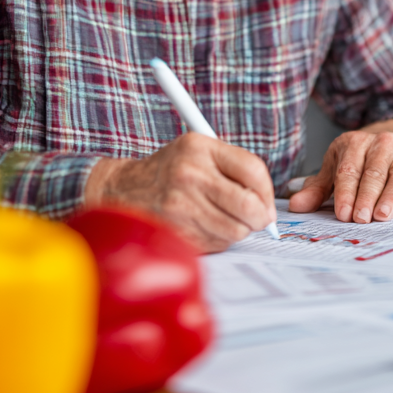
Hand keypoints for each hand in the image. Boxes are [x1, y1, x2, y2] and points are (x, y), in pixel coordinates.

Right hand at [83, 133, 276, 252]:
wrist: (123, 188)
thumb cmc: (169, 170)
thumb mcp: (198, 150)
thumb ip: (234, 167)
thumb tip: (268, 202)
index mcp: (199, 148)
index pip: (253, 170)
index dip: (268, 190)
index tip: (266, 200)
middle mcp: (190, 175)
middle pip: (249, 206)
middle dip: (260, 217)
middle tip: (258, 218)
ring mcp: (182, 206)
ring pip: (236, 230)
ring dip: (238, 229)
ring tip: (223, 217)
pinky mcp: (176, 232)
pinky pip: (217, 244)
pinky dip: (218, 239)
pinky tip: (204, 225)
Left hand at [289, 119, 392, 222]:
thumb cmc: (360, 164)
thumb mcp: (335, 171)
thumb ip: (317, 190)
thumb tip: (296, 205)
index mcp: (353, 143)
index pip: (348, 170)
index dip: (345, 193)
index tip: (342, 213)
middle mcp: (380, 143)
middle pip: (372, 173)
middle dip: (365, 198)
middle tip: (360, 219)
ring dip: (390, 197)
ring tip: (382, 216)